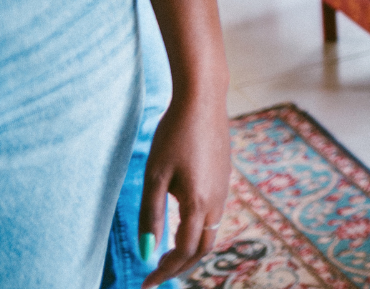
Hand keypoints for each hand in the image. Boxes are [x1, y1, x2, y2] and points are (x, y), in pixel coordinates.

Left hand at [139, 92, 230, 287]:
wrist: (203, 100)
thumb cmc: (173, 135)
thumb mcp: (154, 177)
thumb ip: (150, 217)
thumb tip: (146, 253)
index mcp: (199, 204)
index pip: (184, 252)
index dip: (165, 273)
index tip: (145, 284)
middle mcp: (217, 201)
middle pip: (203, 249)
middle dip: (180, 267)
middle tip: (156, 275)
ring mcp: (224, 188)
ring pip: (211, 232)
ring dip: (190, 249)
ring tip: (167, 255)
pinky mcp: (225, 176)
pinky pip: (215, 214)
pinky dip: (198, 230)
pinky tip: (182, 224)